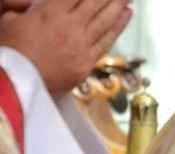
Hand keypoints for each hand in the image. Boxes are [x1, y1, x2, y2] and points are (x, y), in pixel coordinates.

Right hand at [0, 0, 132, 98]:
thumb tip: (35, 1)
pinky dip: (118, 27)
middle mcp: (70, 27)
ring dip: (119, 5)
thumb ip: (20, 4)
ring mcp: (81, 46)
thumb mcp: (7, 19)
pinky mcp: (86, 63)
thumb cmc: (8, 53)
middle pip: (96, 3)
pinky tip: (125, 16)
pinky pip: (106, 41)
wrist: (15, 87)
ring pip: (105, 20)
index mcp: (50, 13)